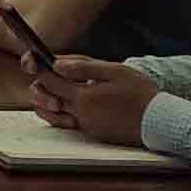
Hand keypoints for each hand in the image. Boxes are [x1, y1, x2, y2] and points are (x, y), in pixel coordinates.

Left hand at [36, 55, 156, 143]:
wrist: (158, 121)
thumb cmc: (140, 93)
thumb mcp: (115, 71)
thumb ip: (84, 66)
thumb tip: (57, 63)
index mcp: (84, 96)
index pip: (50, 80)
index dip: (38, 67)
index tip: (31, 57)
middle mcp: (81, 113)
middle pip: (47, 97)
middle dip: (39, 83)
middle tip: (38, 70)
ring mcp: (86, 125)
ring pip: (53, 114)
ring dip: (46, 100)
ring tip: (47, 88)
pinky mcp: (92, 133)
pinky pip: (68, 122)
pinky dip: (60, 112)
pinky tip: (64, 102)